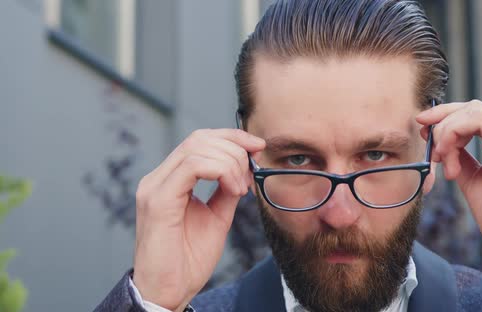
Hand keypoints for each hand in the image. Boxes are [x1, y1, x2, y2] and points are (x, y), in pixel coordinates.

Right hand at [132, 129, 264, 309]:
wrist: (169, 291)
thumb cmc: (187, 260)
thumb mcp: (216, 217)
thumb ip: (226, 191)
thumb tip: (244, 171)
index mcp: (169, 180)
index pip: (199, 141)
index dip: (231, 136)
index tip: (257, 145)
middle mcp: (158, 179)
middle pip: (199, 138)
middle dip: (235, 147)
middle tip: (252, 172)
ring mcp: (155, 187)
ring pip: (197, 148)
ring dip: (230, 162)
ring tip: (241, 189)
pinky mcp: (158, 200)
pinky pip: (192, 166)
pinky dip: (220, 171)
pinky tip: (232, 189)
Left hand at [416, 100, 481, 270]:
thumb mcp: (474, 182)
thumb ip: (462, 160)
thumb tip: (444, 145)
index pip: (475, 114)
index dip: (445, 117)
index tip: (423, 130)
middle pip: (472, 108)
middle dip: (441, 122)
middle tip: (430, 147)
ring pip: (474, 111)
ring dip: (447, 132)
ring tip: (443, 161)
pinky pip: (480, 121)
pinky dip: (455, 135)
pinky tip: (451, 161)